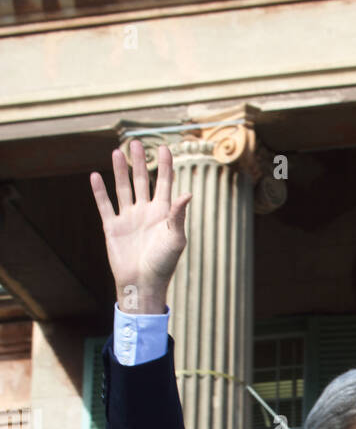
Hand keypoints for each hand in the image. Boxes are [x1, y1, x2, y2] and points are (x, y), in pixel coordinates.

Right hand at [90, 140, 191, 310]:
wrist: (143, 284)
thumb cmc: (163, 264)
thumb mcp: (175, 239)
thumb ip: (178, 215)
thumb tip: (187, 193)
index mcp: (163, 213)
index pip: (164, 183)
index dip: (165, 166)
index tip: (164, 148)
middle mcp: (145, 212)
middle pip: (142, 181)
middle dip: (140, 162)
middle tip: (136, 143)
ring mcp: (128, 218)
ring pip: (123, 188)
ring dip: (120, 171)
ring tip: (117, 152)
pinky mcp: (113, 227)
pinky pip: (105, 205)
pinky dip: (99, 191)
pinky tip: (95, 176)